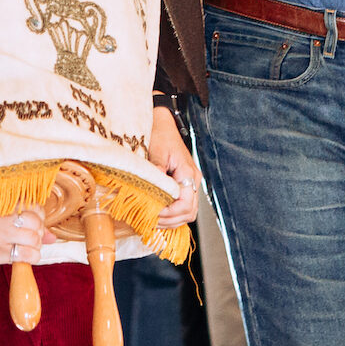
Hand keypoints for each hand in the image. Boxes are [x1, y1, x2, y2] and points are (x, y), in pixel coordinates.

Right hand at [0, 206, 50, 271]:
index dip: (39, 216)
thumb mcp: (1, 224)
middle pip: (35, 221)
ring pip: (33, 238)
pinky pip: (27, 254)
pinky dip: (32, 258)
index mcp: (1, 206)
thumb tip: (52, 236)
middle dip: (38, 232)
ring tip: (27, 249)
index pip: (32, 205)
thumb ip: (28, 227)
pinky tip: (25, 258)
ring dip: (35, 247)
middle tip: (31, 238)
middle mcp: (0, 217)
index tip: (34, 224)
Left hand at [148, 105, 200, 228]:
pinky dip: (172, 215)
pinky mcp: (183, 184)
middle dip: (171, 221)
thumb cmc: (160, 134)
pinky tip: (158, 215)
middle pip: (190, 213)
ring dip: (172, 221)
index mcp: (188, 173)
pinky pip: (183, 206)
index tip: (154, 214)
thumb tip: (154, 190)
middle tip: (151, 221)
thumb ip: (157, 171)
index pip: (186, 204)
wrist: (163, 123)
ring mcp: (189, 182)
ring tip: (153, 221)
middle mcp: (193, 180)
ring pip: (188, 213)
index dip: (170, 213)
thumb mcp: (156, 152)